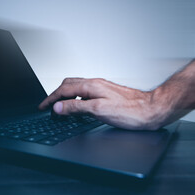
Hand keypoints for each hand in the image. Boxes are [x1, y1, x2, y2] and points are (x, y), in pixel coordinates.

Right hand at [38, 78, 166, 129]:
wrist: (153, 110)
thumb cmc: (131, 111)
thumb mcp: (98, 111)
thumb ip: (76, 108)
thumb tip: (58, 107)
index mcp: (90, 86)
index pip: (63, 90)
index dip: (50, 99)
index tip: (42, 107)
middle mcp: (95, 83)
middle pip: (67, 85)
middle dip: (55, 95)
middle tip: (47, 106)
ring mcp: (101, 87)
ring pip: (76, 87)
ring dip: (65, 96)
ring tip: (59, 106)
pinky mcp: (107, 93)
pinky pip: (84, 92)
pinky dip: (75, 97)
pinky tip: (78, 106)